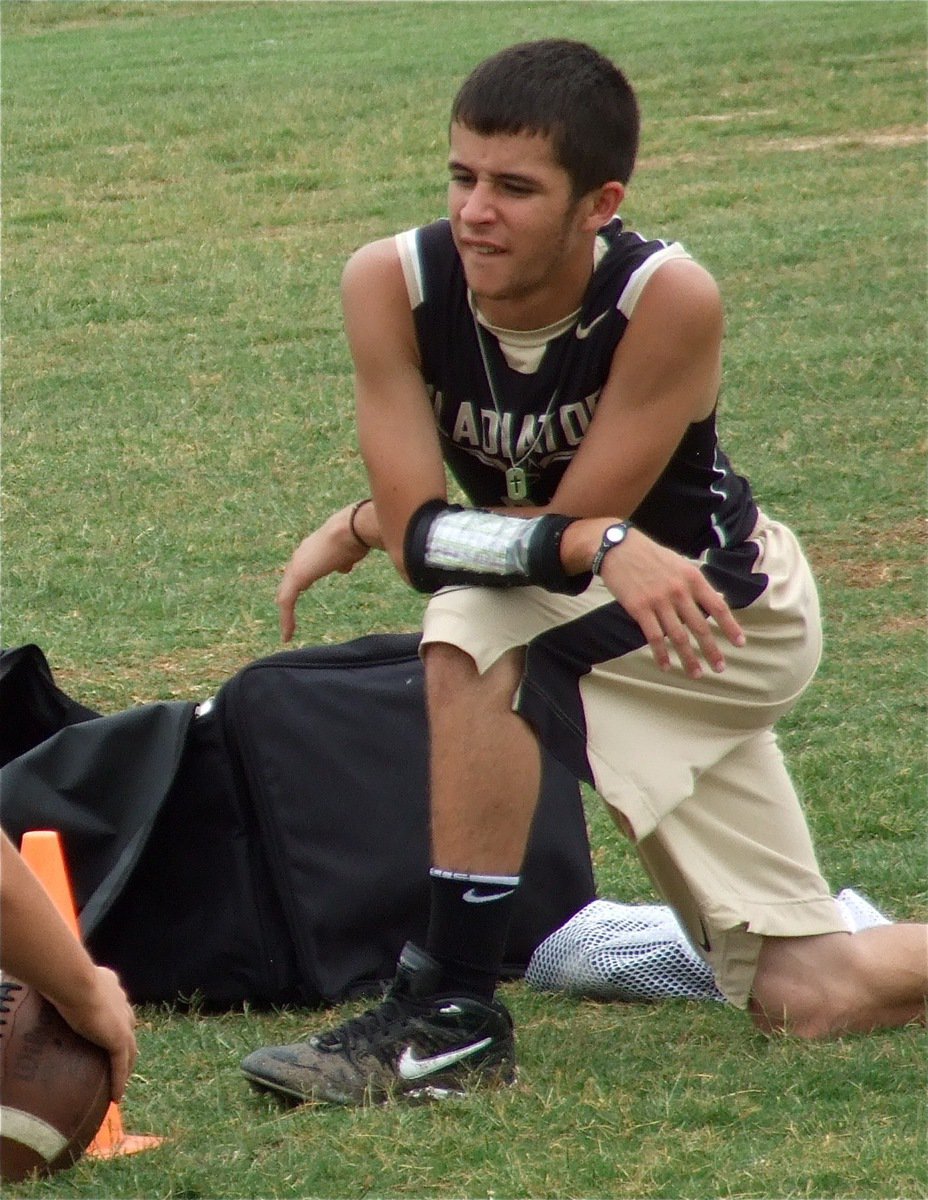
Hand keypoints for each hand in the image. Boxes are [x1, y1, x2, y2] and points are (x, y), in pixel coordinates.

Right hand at [53, 966, 137, 1100]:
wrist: (76, 983)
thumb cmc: (65, 978)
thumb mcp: (67, 982)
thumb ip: (65, 988)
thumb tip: (48, 989)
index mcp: (111, 987)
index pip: (117, 1006)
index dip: (116, 1020)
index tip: (110, 1031)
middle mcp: (122, 1003)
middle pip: (128, 1028)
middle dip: (126, 1044)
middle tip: (120, 1060)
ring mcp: (123, 1022)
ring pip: (129, 1050)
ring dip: (127, 1066)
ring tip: (121, 1081)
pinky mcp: (118, 1039)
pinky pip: (121, 1065)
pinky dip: (120, 1080)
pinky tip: (117, 1096)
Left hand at [276, 503, 374, 641]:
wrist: (352, 528)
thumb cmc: (357, 534)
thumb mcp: (350, 550)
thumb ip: (343, 560)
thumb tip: (343, 568)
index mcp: (313, 547)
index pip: (302, 566)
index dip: (301, 580)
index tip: (305, 590)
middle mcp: (302, 554)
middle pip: (289, 581)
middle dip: (287, 597)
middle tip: (286, 617)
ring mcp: (298, 565)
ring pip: (286, 593)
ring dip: (286, 613)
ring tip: (287, 631)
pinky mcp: (297, 577)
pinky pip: (287, 602)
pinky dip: (286, 619)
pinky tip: (288, 635)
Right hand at [599, 528, 744, 678]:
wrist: (618, 548)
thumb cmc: (651, 555)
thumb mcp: (680, 563)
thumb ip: (697, 583)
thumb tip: (719, 599)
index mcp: (693, 578)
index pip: (718, 606)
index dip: (730, 627)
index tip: (740, 644)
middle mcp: (679, 591)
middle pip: (700, 627)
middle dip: (711, 650)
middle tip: (720, 668)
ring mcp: (659, 601)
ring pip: (678, 636)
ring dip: (689, 658)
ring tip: (696, 674)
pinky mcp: (639, 609)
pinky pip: (654, 637)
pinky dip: (661, 655)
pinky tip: (666, 667)